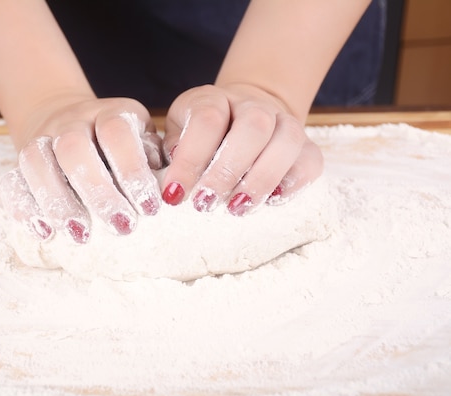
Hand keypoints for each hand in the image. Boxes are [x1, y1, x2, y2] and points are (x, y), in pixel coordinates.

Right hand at [0, 95, 162, 243]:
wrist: (64, 115)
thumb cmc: (119, 141)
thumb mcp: (143, 139)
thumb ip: (154, 159)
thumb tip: (172, 189)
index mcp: (110, 113)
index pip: (116, 133)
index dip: (132, 170)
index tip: (150, 209)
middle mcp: (72, 121)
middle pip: (73, 147)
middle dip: (97, 191)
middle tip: (122, 227)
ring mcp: (42, 138)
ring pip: (36, 161)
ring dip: (58, 202)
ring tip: (81, 235)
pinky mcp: (20, 158)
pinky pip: (11, 179)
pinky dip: (23, 207)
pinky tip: (44, 232)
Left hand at [161, 83, 323, 214]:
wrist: (243, 115)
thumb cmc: (201, 135)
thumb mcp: (178, 133)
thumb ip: (174, 151)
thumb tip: (175, 180)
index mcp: (213, 99)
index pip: (206, 120)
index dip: (190, 159)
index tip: (174, 193)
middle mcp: (252, 105)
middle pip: (252, 128)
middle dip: (227, 171)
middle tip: (205, 203)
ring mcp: (284, 123)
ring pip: (286, 141)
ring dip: (261, 180)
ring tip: (236, 207)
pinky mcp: (306, 146)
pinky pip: (310, 163)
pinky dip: (293, 184)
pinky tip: (270, 201)